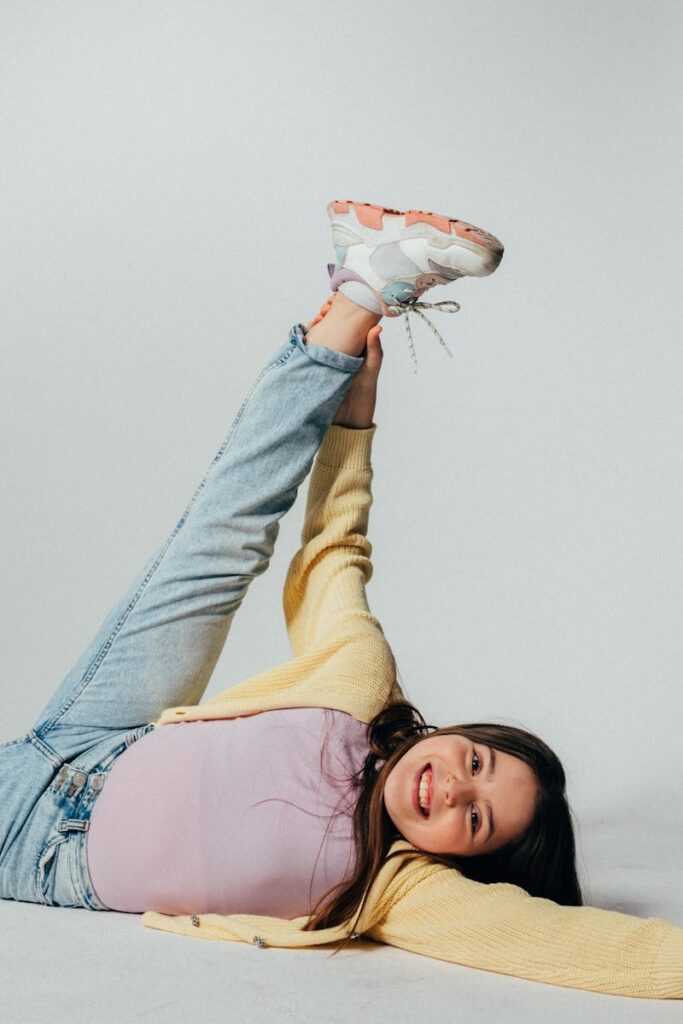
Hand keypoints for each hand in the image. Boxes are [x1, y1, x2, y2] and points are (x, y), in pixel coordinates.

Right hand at [307, 297, 382, 428]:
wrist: (347, 422)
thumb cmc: (364, 398)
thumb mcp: (370, 372)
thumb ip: (373, 351)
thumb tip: (377, 327)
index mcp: (355, 349)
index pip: (347, 324)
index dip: (341, 311)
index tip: (336, 303)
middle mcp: (341, 352)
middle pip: (331, 327)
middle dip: (325, 315)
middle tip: (322, 311)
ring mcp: (326, 360)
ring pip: (319, 336)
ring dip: (315, 326)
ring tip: (315, 320)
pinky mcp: (315, 368)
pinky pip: (309, 351)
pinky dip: (306, 341)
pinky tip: (306, 333)